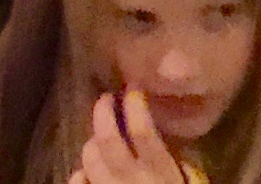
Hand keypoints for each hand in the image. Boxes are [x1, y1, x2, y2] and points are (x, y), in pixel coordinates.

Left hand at [70, 90, 186, 183]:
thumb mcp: (182, 179)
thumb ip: (172, 157)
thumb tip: (161, 127)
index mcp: (159, 170)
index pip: (142, 130)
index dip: (134, 104)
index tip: (133, 86)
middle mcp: (132, 179)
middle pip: (108, 139)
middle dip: (102, 113)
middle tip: (105, 99)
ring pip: (90, 160)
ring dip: (92, 144)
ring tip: (98, 138)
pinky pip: (79, 183)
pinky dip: (80, 174)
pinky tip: (85, 172)